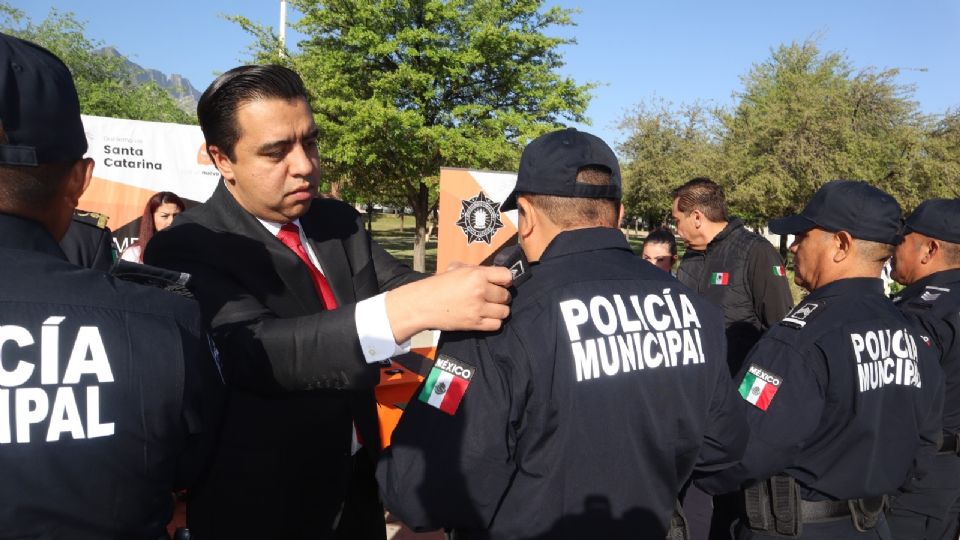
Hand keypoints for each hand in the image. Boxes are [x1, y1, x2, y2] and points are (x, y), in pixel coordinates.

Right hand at [386, 265, 511, 342]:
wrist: (422, 304)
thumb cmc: (438, 285)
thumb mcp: (456, 268)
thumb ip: (475, 269)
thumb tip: (491, 272)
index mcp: (477, 274)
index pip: (507, 276)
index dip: (505, 280)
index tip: (500, 283)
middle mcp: (480, 291)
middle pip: (506, 295)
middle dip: (501, 296)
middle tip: (492, 297)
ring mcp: (478, 309)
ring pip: (504, 311)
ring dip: (499, 310)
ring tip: (490, 308)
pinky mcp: (475, 324)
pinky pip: (497, 324)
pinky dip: (494, 322)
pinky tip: (486, 317)